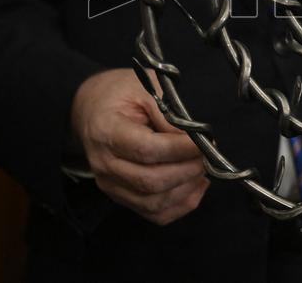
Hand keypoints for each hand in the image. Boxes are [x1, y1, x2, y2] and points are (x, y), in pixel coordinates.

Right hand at [71, 68, 207, 224]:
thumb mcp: (145, 87)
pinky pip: (154, 213)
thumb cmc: (121, 93)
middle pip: (150, 181)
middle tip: (207, 155)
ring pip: (154, 202)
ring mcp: (111, 185)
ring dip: (186, 189)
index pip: (145, 149)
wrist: (93, 109)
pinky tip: (195, 184)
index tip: (202, 141)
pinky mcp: (122, 197)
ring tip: (203, 168)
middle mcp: (104, 164)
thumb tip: (195, 139)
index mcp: (106, 131)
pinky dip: (181, 204)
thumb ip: (168, 112)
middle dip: (186, 170)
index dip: (179, 149)